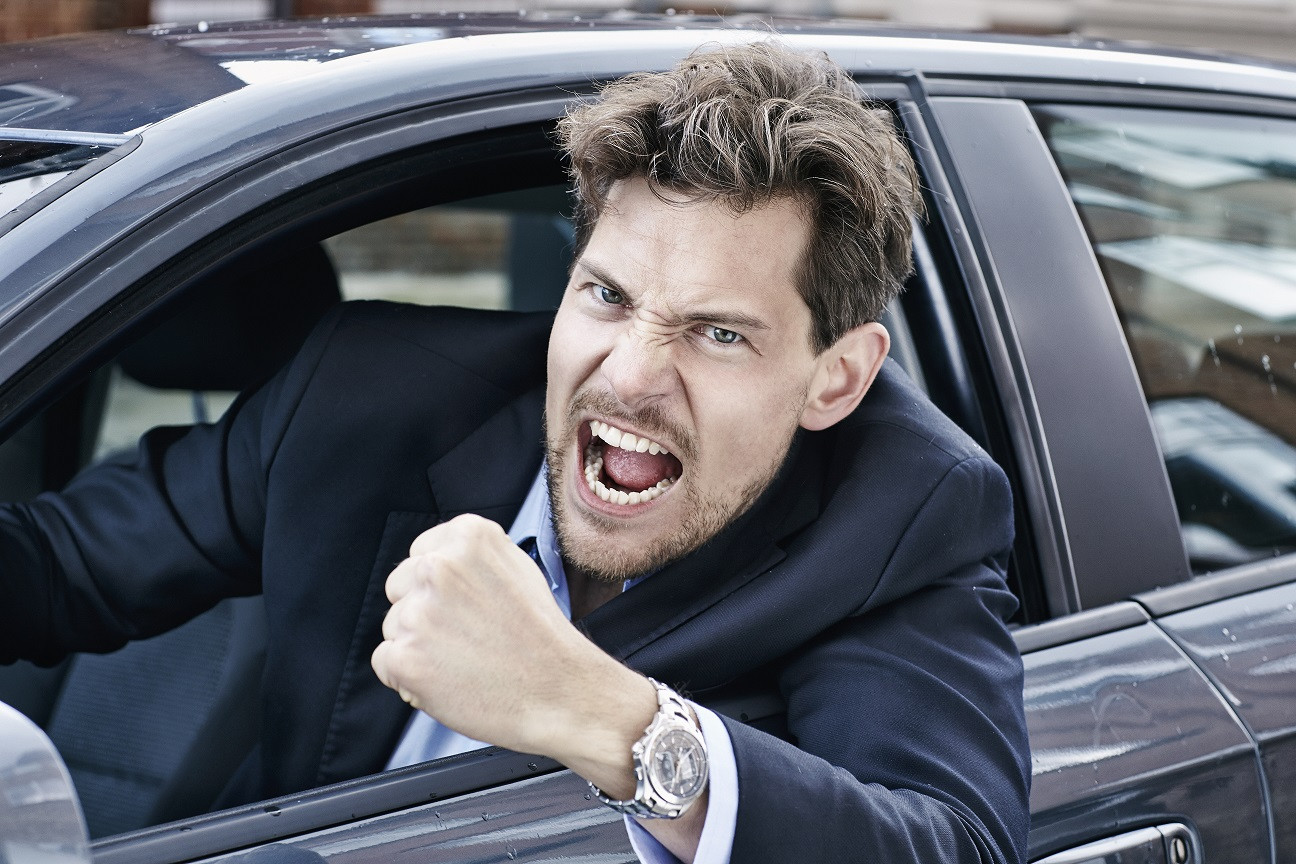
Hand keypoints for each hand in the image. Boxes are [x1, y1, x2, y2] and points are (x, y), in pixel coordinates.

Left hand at [370, 514, 706, 861]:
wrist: (560, 693)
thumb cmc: (544, 639)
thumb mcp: (518, 569)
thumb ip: (473, 559)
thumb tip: (438, 561)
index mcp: (467, 537)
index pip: (421, 552)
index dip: (440, 585)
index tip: (463, 606)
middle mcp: (438, 566)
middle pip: (400, 586)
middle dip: (422, 611)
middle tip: (465, 637)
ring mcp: (418, 613)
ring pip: (393, 626)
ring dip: (417, 645)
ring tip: (464, 661)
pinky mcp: (405, 658)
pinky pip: (385, 662)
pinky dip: (408, 677)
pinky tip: (448, 680)